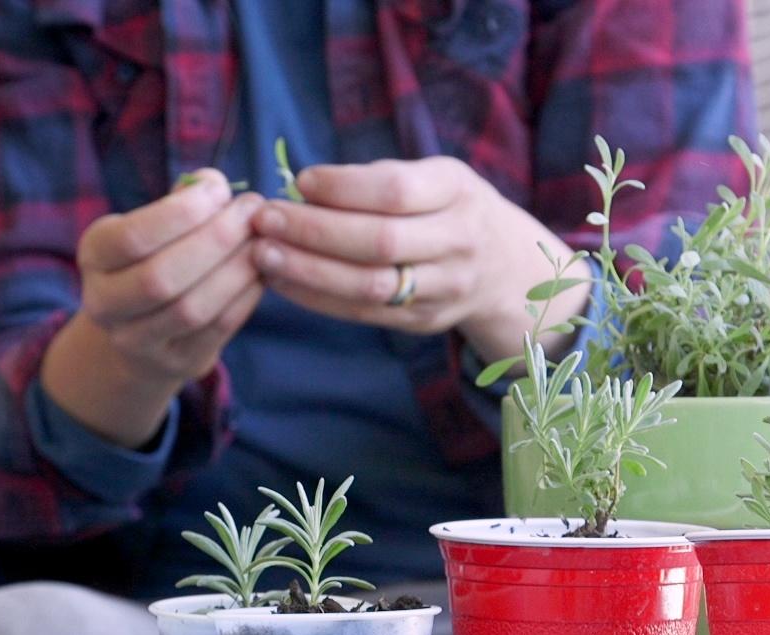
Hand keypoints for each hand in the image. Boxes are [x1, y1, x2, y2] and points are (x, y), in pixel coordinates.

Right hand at [41, 171, 265, 446]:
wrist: (143, 331)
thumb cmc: (155, 257)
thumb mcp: (152, 224)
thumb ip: (180, 201)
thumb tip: (214, 185)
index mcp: (94, 255)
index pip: (132, 237)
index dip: (181, 213)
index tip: (219, 191)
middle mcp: (104, 302)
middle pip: (162, 277)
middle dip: (216, 240)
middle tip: (251, 213)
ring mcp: (137, 341)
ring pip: (191, 308)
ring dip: (236, 270)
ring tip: (261, 241)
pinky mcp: (176, 362)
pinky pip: (218, 328)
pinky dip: (246, 295)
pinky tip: (261, 271)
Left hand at [249, 156, 590, 360]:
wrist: (506, 269)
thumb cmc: (449, 209)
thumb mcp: (434, 177)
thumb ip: (377, 180)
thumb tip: (305, 188)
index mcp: (458, 191)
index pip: (396, 191)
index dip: (342, 187)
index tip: (299, 181)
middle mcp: (458, 242)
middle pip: (380, 242)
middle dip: (314, 231)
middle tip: (265, 219)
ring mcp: (444, 288)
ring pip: (369, 286)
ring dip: (308, 271)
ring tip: (263, 254)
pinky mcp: (423, 321)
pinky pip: (362, 313)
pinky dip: (316, 298)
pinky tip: (281, 280)